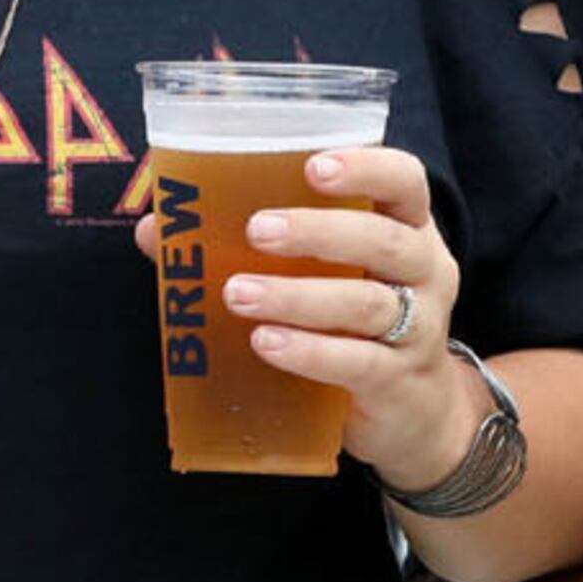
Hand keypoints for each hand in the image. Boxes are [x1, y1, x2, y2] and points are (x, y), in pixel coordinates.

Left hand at [210, 142, 483, 493]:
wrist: (414, 414)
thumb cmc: (357, 325)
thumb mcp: (328, 277)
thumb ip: (254, 248)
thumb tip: (157, 229)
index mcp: (407, 230)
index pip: (405, 182)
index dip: (367, 168)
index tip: (313, 167)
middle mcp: (425, 273)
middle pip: (385, 241)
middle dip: (319, 232)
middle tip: (256, 230)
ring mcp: (418, 330)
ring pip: (367, 304)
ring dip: (298, 296)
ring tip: (238, 294)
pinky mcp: (398, 382)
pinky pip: (358, 363)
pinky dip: (310, 352)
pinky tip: (267, 343)